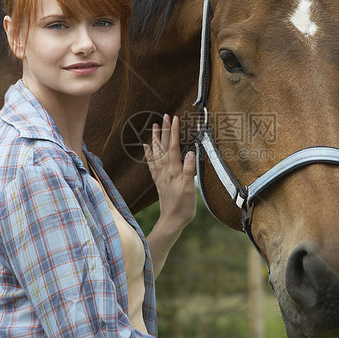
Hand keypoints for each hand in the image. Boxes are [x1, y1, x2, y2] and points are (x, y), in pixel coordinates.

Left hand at [144, 114, 195, 233]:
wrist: (171, 221)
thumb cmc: (183, 207)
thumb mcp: (190, 189)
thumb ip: (189, 170)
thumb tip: (191, 152)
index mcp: (173, 170)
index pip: (173, 147)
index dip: (174, 132)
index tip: (175, 118)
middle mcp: (165, 170)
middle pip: (164, 146)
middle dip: (164, 131)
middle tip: (165, 116)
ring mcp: (160, 175)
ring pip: (156, 153)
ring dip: (155, 139)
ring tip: (154, 126)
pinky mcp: (159, 181)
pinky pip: (152, 164)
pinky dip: (149, 154)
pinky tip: (146, 147)